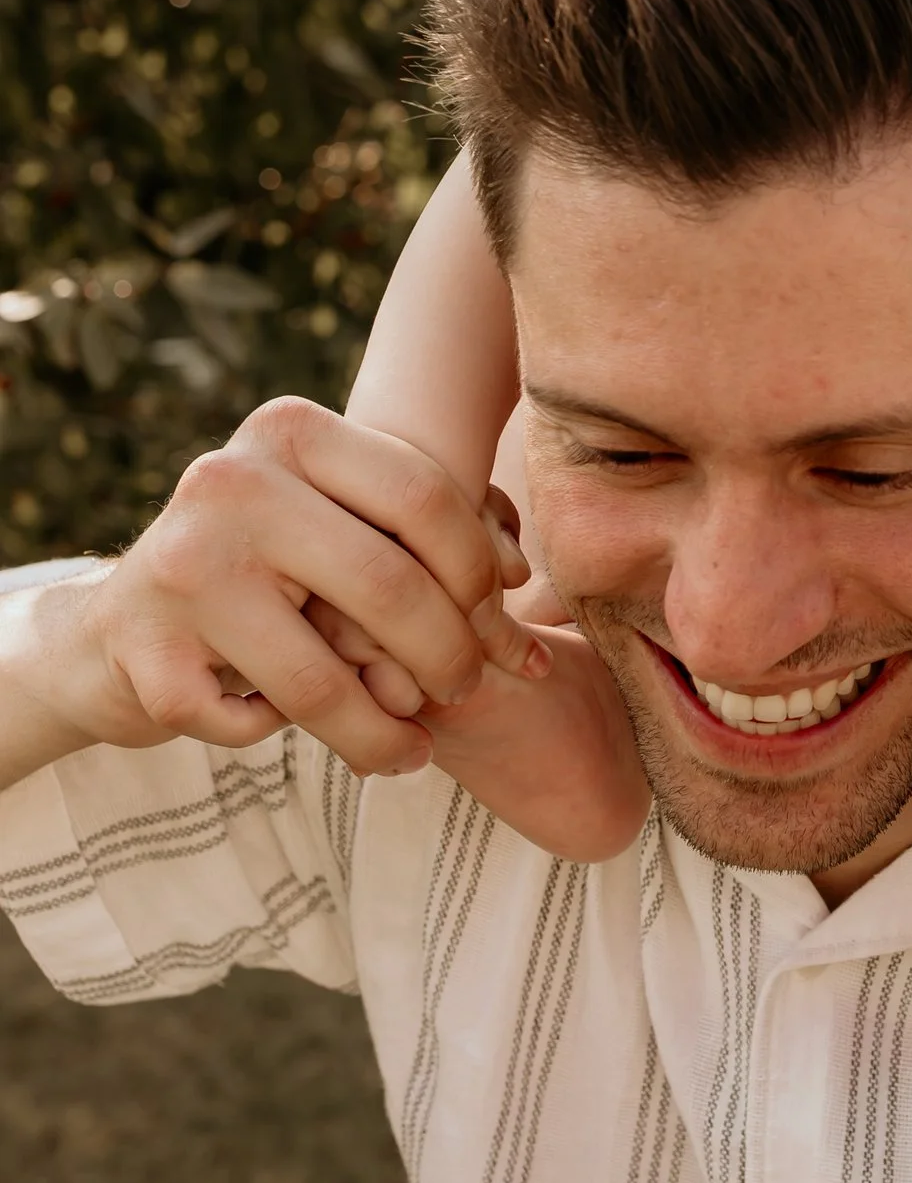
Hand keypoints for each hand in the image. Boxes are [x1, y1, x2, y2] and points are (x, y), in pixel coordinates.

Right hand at [64, 398, 546, 776]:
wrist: (115, 626)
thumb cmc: (263, 569)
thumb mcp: (330, 518)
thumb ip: (416, 530)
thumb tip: (525, 580)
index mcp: (289, 430)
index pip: (424, 496)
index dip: (480, 574)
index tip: (498, 624)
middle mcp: (228, 483)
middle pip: (387, 587)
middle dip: (448, 658)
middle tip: (464, 690)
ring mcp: (179, 568)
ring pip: (322, 680)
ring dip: (383, 734)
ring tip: (411, 752)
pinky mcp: (145, 656)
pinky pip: (255, 725)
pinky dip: (275, 735)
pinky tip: (278, 723)